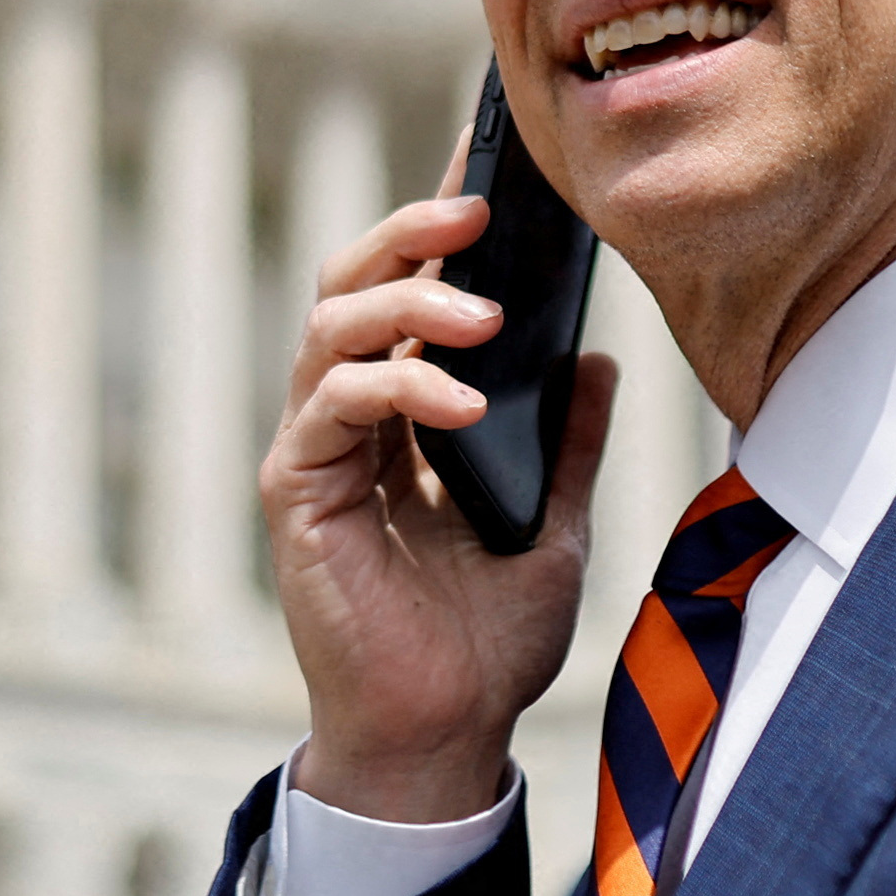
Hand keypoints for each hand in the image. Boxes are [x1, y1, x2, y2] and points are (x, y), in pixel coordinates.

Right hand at [262, 183, 616, 825]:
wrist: (443, 738)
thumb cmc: (485, 643)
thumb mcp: (555, 526)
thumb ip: (567, 441)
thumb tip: (598, 357)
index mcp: (406, 413)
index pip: (413, 288)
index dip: (441, 219)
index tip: (490, 157)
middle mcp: (350, 416)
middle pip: (352, 279)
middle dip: (411, 228)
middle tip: (481, 207)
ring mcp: (317, 448)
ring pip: (333, 323)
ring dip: (412, 303)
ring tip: (486, 316)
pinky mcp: (298, 490)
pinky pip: (332, 404)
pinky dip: (398, 386)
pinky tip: (462, 403)